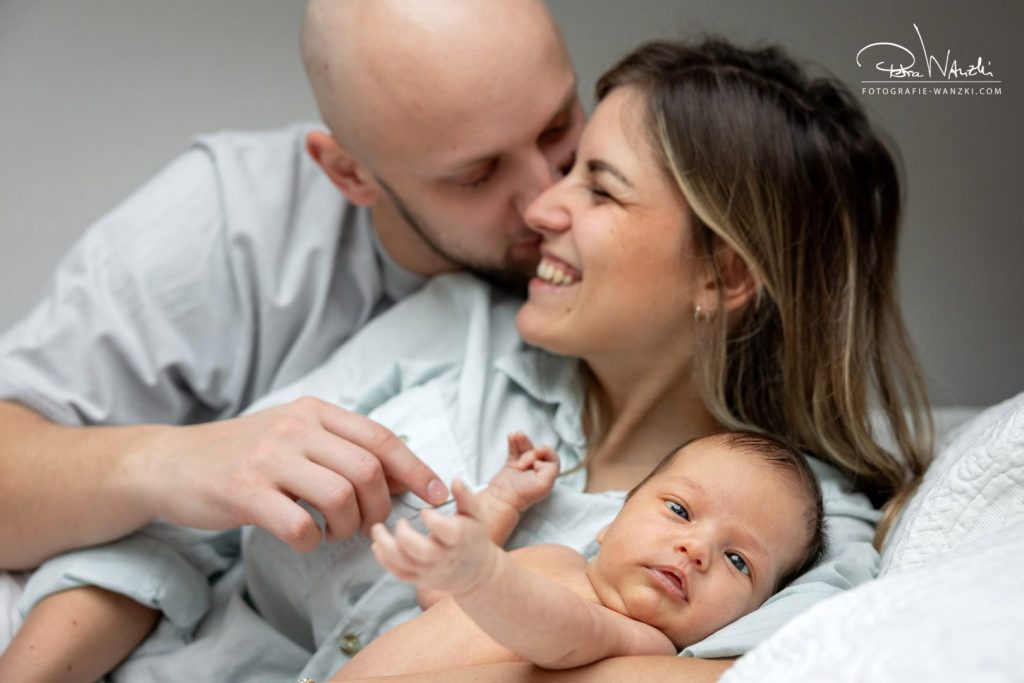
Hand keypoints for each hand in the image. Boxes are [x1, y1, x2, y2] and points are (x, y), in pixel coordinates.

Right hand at [130, 396, 448, 551]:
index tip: (437, 494)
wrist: (171, 462)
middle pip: (368, 469)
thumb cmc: (243, 452)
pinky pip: (298, 525)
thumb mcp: (294, 433)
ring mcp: (269, 458)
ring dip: (348, 525)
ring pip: (341, 496)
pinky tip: (303, 538)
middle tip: (367, 524)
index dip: (416, 468)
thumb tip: (400, 474)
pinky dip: (310, 541)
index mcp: (314, 411)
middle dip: (379, 506)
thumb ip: (342, 446)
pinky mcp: (245, 491)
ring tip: (333, 531)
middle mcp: (296, 428)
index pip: (381, 437)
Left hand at [371, 480, 496, 594]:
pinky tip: (377, 544)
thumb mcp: (475, 515)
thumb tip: (455, 480)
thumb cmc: (472, 537)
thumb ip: (465, 496)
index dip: (433, 521)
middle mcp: (443, 557)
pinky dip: (383, 559)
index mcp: (459, 539)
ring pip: (403, 564)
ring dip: (385, 547)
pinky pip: (397, 572)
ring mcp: (429, 571)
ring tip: (377, 529)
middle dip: (404, 536)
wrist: (474, 572)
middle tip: (400, 521)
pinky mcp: (417, 578)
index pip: (447, 532)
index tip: (424, 510)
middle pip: (421, 552)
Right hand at [485, 432, 559, 511]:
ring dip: (522, 440)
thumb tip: (539, 460)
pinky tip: (511, 436)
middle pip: (538, 451)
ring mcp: (523, 468)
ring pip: (526, 449)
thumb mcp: (544, 484)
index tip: (537, 452)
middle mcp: (537, 471)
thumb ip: (550, 469)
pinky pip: (515, 450)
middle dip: (530, 450)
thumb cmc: (523, 495)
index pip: (552, 459)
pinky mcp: (512, 466)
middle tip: (523, 462)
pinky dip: (513, 442)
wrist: (502, 500)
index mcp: (547, 477)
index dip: (546, 452)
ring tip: (516, 435)